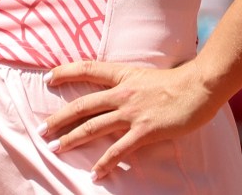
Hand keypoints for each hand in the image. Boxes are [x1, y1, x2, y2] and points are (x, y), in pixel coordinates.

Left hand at [41, 59, 221, 180]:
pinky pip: (119, 149)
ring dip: (71, 139)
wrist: (200, 86)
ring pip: (93, 127)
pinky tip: (95, 173)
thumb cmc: (178, 80)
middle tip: (41, 129)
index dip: (65, 72)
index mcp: (122, 75)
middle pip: (82, 105)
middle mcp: (122, 93)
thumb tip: (116, 88)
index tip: (48, 78)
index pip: (86, 69)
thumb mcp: (146, 74)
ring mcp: (131, 113)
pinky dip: (105, 162)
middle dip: (59, 118)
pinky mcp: (144, 131)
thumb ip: (128, 82)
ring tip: (56, 149)